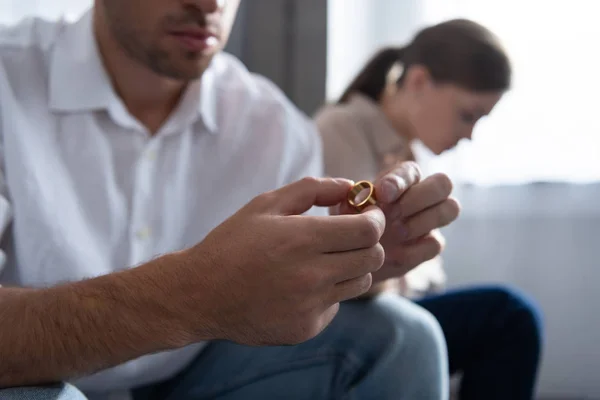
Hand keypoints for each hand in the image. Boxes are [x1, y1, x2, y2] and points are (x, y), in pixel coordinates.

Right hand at [177, 177, 385, 345]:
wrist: (200, 294)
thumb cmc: (233, 243)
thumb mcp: (266, 204)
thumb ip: (312, 189)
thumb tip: (350, 186)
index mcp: (302, 239)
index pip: (368, 231)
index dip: (375, 220)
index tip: (368, 216)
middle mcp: (311, 276)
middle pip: (373, 258)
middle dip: (369, 242)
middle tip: (351, 236)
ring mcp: (310, 306)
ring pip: (360, 283)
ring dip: (352, 267)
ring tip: (325, 259)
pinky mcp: (306, 328)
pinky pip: (336, 306)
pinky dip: (329, 293)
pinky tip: (302, 286)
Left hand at [338, 162, 459, 283]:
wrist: (353, 256)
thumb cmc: (350, 223)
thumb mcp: (344, 210)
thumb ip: (353, 200)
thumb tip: (362, 194)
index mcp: (401, 179)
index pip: (411, 170)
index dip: (399, 181)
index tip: (381, 194)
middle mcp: (421, 195)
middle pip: (443, 183)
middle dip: (418, 198)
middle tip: (391, 214)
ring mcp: (430, 220)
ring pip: (451, 208)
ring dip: (422, 221)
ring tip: (395, 232)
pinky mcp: (430, 244)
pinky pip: (436, 243)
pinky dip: (414, 250)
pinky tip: (393, 253)